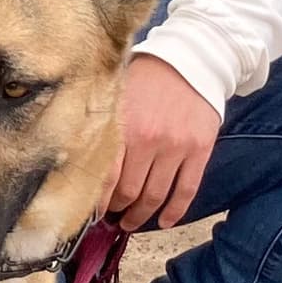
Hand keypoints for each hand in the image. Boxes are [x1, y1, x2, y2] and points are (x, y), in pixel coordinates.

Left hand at [103, 53, 221, 231]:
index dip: (97, 200)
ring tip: (131, 223)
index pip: (105, 176)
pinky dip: (174, 212)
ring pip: (155, 196)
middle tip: (111, 217)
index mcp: (124, 127)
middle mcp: (149, 141)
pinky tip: (164, 222)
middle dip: (117, 210)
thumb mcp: (118, 93)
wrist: (192, 59)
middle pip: (129, 192)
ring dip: (141, 216)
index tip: (91, 211)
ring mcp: (177, 148)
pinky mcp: (200, 151)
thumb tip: (81, 157)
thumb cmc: (148, 75)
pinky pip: (186, 190)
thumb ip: (104, 124)